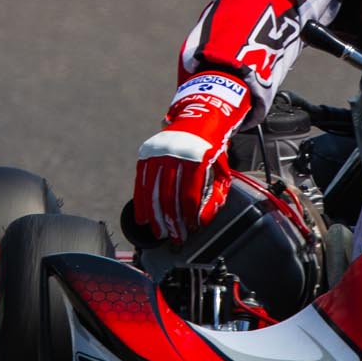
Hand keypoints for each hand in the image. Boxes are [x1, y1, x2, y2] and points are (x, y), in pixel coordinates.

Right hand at [133, 72, 251, 242]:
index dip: (189, 215)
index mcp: (196, 157)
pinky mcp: (146, 154)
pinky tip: (143, 219)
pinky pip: (140, 183)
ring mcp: (157, 152)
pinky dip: (140, 203)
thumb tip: (202, 221)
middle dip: (172, 222)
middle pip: (169, 196)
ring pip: (152, 191)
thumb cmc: (211, 152)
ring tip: (159, 234)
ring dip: (155, 217)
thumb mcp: (221, 172)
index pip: (190, 194)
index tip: (191, 228)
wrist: (197, 122)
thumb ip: (216, 197)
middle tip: (175, 238)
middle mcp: (174, 153)